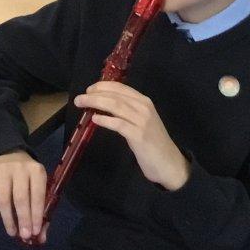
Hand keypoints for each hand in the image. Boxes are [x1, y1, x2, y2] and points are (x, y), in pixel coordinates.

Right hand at [0, 150, 48, 242]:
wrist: (9, 152)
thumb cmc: (27, 176)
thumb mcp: (38, 186)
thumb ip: (40, 210)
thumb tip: (40, 238)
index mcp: (36, 171)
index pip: (37, 195)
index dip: (36, 215)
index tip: (34, 232)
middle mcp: (20, 168)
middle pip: (20, 198)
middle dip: (22, 219)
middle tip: (23, 236)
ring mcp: (3, 168)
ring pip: (3, 197)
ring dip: (7, 218)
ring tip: (11, 231)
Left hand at [72, 82, 188, 189]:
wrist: (170, 163)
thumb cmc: (152, 142)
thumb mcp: (140, 121)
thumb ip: (126, 111)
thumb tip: (102, 105)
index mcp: (144, 101)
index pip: (120, 87)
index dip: (102, 86)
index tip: (89, 89)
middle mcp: (143, 107)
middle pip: (115, 95)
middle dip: (94, 94)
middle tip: (79, 98)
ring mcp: (142, 121)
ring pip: (115, 106)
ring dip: (96, 103)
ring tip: (82, 104)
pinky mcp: (139, 136)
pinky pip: (119, 124)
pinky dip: (105, 120)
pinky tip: (95, 119)